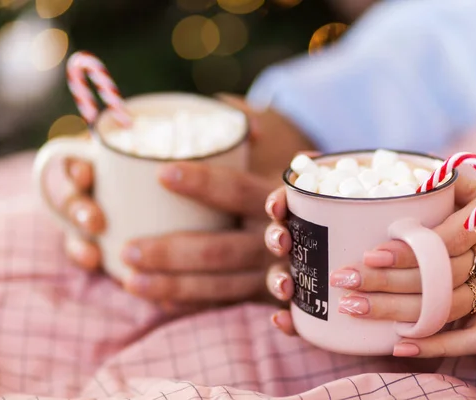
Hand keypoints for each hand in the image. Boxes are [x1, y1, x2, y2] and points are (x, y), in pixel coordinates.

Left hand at [61, 95, 313, 303]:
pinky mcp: (273, 294)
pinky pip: (232, 303)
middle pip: (223, 249)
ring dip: (177, 286)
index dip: (202, 183)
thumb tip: (214, 105)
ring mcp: (277, 272)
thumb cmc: (300, 173)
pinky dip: (199, 304)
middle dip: (175, 253)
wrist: (344, 215)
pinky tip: (162, 301)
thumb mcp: (288, 143)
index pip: (236, 190)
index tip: (162, 174)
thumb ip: (253, 123)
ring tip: (131, 281)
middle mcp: (278, 238)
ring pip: (223, 286)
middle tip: (130, 249)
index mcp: (279, 197)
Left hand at [358, 179, 475, 357]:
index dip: (409, 249)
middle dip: (385, 281)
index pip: (446, 238)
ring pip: (445, 305)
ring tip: (355, 309)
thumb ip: (464, 186)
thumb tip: (423, 177)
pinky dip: (441, 344)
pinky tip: (403, 344)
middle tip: (343, 282)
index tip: (371, 253)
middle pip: (435, 275)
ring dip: (397, 311)